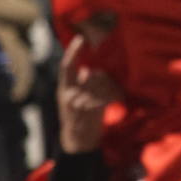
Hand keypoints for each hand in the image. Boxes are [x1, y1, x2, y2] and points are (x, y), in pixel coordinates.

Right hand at [58, 36, 122, 153]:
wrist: (78, 142)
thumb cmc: (78, 117)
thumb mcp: (73, 98)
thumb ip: (80, 83)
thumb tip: (90, 69)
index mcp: (63, 89)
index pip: (66, 66)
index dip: (73, 51)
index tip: (81, 38)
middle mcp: (68, 94)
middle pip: (91, 74)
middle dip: (103, 77)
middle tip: (109, 84)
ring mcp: (78, 103)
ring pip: (100, 84)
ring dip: (110, 87)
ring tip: (113, 93)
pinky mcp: (90, 111)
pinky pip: (105, 96)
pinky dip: (114, 95)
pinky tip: (118, 98)